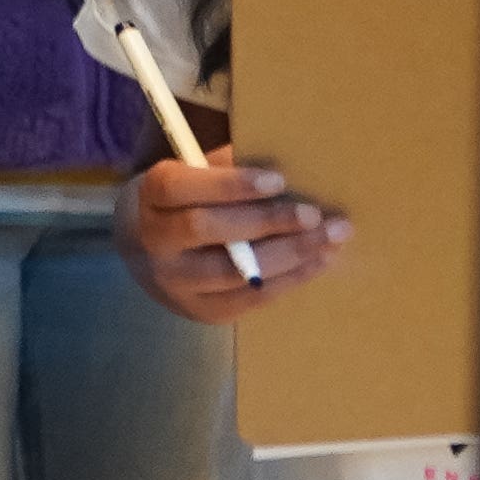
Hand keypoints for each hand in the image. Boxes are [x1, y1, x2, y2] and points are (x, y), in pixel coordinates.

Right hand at [115, 155, 347, 322]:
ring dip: (290, 255)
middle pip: (206, 229)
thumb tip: (288, 169)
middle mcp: (154, 243)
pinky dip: (290, 279)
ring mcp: (175, 283)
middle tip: (314, 215)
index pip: (180, 188)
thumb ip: (228, 168)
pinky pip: (250, 299)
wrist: (149, 254)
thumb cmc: (185, 202)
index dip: (229, 184)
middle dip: (266, 221)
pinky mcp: (201, 311)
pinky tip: (319, 262)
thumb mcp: (193, 174)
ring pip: (233, 271)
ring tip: (331, 239)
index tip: (279, 179)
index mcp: (150, 197)